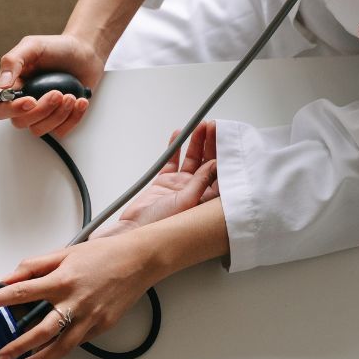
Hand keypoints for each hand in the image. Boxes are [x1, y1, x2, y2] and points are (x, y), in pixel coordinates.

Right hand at [0, 34, 105, 137]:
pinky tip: (79, 102)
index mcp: (12, 86)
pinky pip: (59, 131)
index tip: (31, 100)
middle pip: (20, 122)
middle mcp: (23, 102)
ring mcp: (41, 113)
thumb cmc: (57, 48)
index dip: (12, 109)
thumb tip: (2, 86)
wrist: (84, 53)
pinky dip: (72, 118)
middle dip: (42, 110)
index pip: (0, 109)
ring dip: (58, 115)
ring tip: (71, 96)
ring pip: (39, 129)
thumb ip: (13, 61)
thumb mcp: (32, 46)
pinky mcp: (58, 120)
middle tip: (58, 93)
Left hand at [0, 233, 159, 358]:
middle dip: (16, 346)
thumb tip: (10, 277)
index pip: (20, 292)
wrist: (139, 261)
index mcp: (62, 280)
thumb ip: (34, 266)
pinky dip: (59, 351)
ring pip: (60, 347)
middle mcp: (74, 302)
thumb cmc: (103, 255)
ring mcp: (89, 318)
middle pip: (39, 331)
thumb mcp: (64, 253)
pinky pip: (76, 343)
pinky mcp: (101, 327)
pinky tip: (47, 356)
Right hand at [92, 121, 219, 238]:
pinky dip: (175, 148)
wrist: (134, 231)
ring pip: (191, 160)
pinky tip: (179, 135)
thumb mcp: (186, 202)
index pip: (220, 174)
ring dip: (195, 143)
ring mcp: (179, 186)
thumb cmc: (161, 226)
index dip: (223, 155)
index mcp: (206, 201)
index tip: (224, 138)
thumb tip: (215, 164)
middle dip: (210, 145)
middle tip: (213, 127)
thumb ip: (201, 182)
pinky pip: (172, 162)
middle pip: (207, 164)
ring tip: (199, 127)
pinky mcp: (164, 182)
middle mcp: (195, 192)